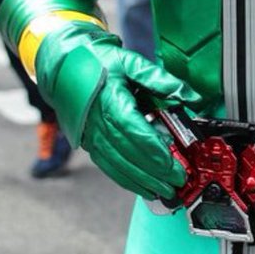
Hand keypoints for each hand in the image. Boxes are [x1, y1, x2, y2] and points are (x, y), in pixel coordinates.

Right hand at [35, 24, 204, 198]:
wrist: (64, 64)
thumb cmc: (97, 62)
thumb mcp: (131, 62)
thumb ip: (161, 80)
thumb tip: (190, 96)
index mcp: (111, 101)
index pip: (135, 132)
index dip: (155, 151)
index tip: (174, 164)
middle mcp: (98, 123)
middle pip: (129, 153)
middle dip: (154, 172)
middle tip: (177, 183)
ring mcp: (92, 135)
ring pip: (118, 164)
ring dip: (142, 181)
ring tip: (164, 191)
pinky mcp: (89, 142)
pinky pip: (108, 166)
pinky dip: (125, 179)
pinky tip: (142, 188)